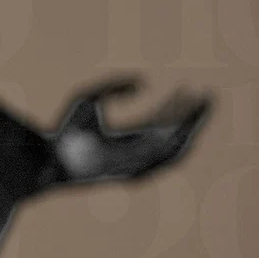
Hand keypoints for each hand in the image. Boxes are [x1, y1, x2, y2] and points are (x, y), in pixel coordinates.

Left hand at [48, 77, 212, 184]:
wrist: (51, 158)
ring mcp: (139, 165)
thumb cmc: (64, 131)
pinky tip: (189, 123)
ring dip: (193, 127)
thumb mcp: (89, 98)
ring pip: (176, 147)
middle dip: (193, 116)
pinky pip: (165, 157)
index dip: (176, 106)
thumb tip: (145, 84)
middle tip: (208, 96)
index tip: (190, 87)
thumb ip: (115, 87)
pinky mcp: (138, 173)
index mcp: (127, 139)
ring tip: (204, 106)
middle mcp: (136, 153)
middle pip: (173, 134)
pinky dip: (179, 141)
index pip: (160, 123)